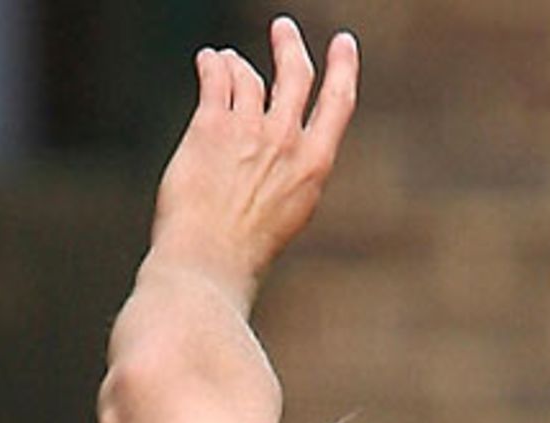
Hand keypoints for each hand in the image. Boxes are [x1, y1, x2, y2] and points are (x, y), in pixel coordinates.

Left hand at [150, 15, 359, 309]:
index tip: (343, 44)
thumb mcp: (285, 218)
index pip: (338, 101)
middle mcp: (285, 140)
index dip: (343, 66)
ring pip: (247, 75)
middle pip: (294, 73)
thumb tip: (276, 146)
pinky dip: (212, 63)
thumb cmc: (240, 258)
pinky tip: (207, 61)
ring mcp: (247, 129)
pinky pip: (215, 78)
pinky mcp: (209, 126)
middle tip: (283, 28)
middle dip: (289, 45)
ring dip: (237, 62)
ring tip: (226, 59)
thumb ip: (286, 176)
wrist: (206, 267)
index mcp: (313, 166)